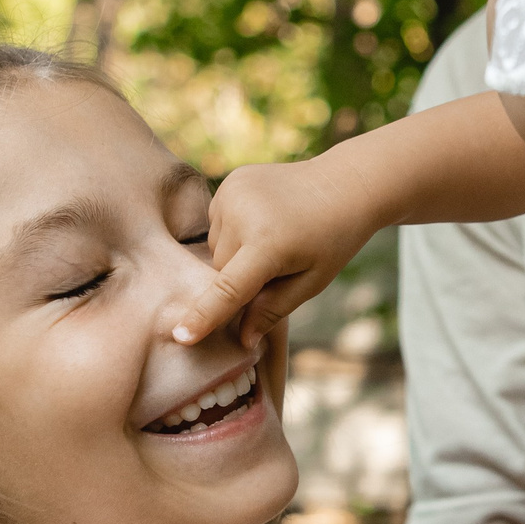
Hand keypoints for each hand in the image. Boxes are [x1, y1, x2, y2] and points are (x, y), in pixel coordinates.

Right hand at [167, 158, 381, 347]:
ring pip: (216, 248)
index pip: (227, 289)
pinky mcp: (230, 182)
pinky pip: (218, 223)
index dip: (203, 316)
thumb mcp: (311, 282)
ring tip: (273, 238)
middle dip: (240, 278)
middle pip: (220, 270)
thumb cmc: (332, 240)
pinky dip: (234, 231)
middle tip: (277, 266)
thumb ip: (273, 310)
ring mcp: (233, 193)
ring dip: (235, 254)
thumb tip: (243, 340)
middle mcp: (243, 214)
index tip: (180, 336)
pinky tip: (263, 221)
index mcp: (268, 244)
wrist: (344, 184)